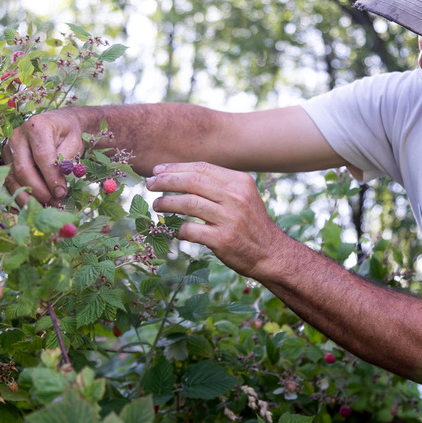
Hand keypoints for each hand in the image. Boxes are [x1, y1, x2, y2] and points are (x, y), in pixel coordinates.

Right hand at [4, 110, 87, 206]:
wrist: (56, 124)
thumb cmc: (67, 133)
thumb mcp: (74, 142)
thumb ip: (66, 160)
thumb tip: (58, 185)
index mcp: (37, 127)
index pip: (42, 156)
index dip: (51, 177)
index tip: (61, 193)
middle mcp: (18, 136)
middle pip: (24, 169)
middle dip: (40, 191)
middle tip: (55, 202)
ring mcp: (8, 149)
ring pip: (13, 178)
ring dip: (30, 197)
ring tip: (47, 206)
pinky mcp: (5, 160)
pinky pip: (9, 182)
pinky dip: (21, 196)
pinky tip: (33, 205)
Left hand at [145, 161, 289, 277]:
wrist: (271, 254)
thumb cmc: (250, 224)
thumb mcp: (243, 196)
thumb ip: (219, 185)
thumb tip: (181, 175)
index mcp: (239, 182)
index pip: (201, 168)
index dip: (176, 168)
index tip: (158, 171)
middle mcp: (235, 197)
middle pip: (192, 182)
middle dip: (166, 181)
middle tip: (150, 185)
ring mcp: (229, 219)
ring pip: (188, 203)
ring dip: (166, 203)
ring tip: (157, 205)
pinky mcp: (222, 240)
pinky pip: (190, 230)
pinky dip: (178, 229)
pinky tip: (175, 230)